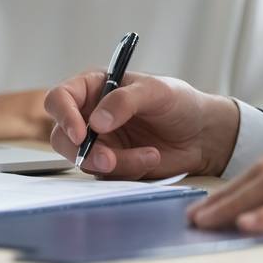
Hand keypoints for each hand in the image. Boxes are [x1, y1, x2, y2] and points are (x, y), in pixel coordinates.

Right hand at [45, 71, 239, 179]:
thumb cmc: (179, 102)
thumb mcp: (156, 92)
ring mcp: (100, 142)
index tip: (81, 133)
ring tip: (150, 155)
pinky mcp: (112, 164)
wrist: (202, 134)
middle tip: (110, 160)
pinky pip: (106, 175)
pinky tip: (151, 158)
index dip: (64, 116)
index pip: (60, 98)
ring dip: (116, 163)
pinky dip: (129, 170)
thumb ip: (125, 101)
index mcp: (94, 87)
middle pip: (62, 137)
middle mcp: (90, 115)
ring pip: (85, 161)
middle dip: (84, 152)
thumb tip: (96, 122)